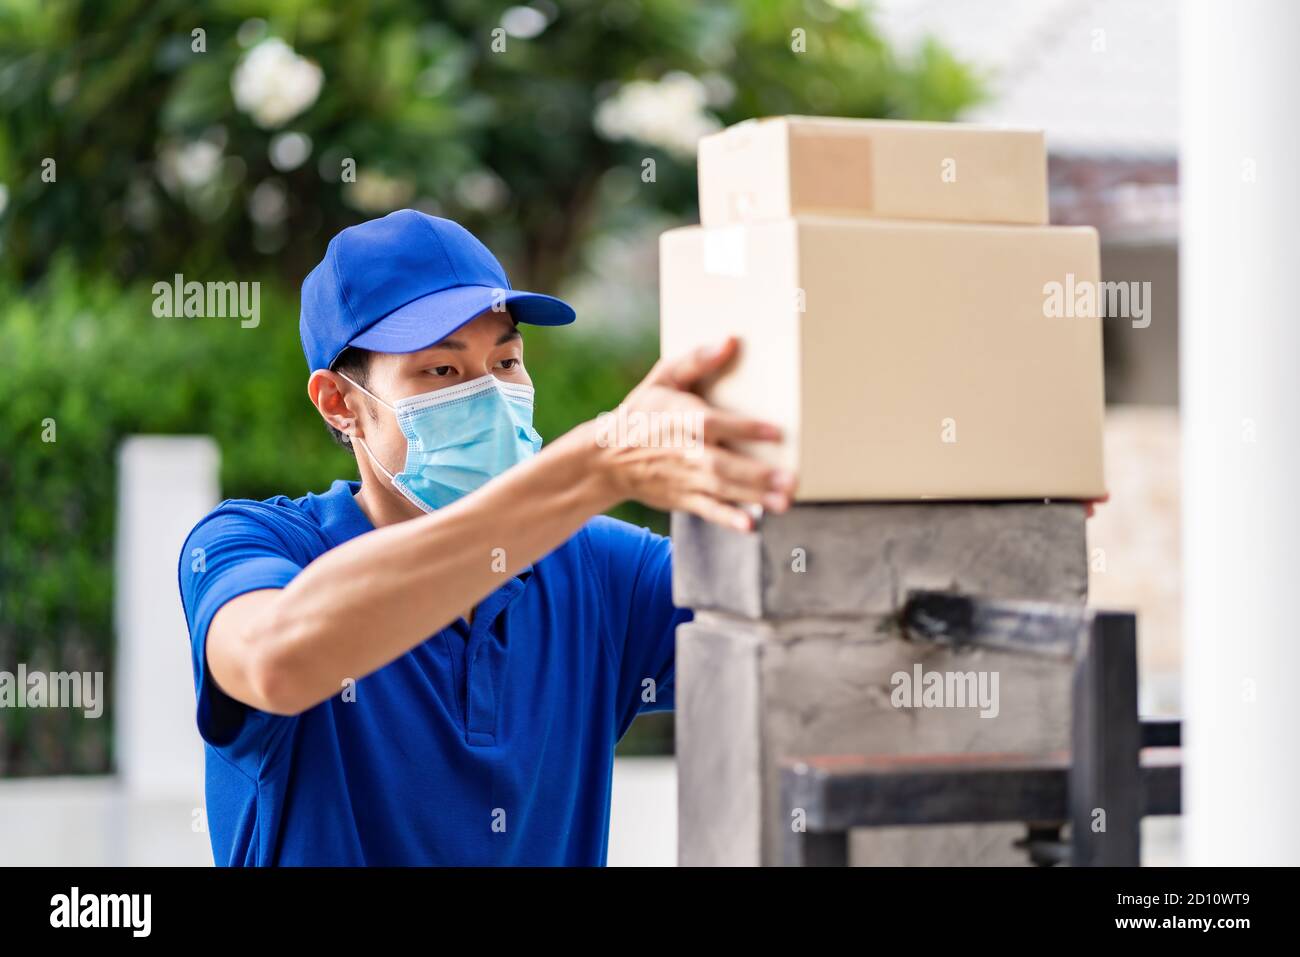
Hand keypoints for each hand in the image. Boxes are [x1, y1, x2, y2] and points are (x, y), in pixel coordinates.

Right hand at [593, 337, 793, 530]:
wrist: (606, 459)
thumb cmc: (642, 412)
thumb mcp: (661, 379)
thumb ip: (695, 361)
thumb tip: (730, 341)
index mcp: (678, 418)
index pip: (712, 423)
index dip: (743, 428)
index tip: (776, 432)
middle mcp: (682, 451)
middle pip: (722, 463)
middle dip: (756, 474)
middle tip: (791, 479)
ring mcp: (683, 478)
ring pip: (721, 489)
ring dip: (754, 497)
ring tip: (785, 501)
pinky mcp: (683, 498)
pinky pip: (708, 510)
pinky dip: (727, 519)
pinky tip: (750, 526)